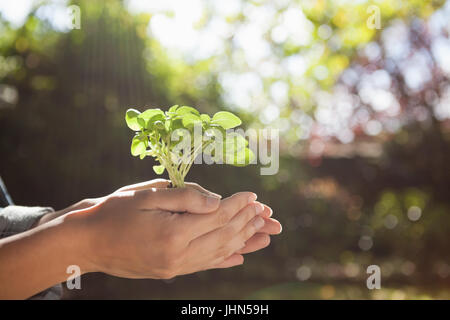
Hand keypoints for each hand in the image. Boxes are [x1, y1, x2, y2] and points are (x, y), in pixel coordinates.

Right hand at [39, 179, 281, 261]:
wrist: (88, 242)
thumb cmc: (115, 212)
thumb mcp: (148, 196)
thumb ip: (186, 197)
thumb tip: (217, 200)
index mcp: (173, 233)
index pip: (217, 217)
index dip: (237, 205)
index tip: (253, 195)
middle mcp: (178, 256)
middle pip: (223, 237)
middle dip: (247, 222)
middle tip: (265, 212)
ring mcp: (175, 267)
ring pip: (219, 253)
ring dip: (243, 241)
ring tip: (264, 233)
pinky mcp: (171, 272)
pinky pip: (205, 266)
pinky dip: (225, 259)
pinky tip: (240, 256)